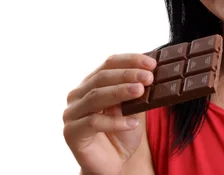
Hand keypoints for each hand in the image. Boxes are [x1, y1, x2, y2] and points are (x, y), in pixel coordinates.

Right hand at [62, 53, 156, 174]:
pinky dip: (115, 121)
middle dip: (127, 75)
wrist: (112, 164)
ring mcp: (72, 113)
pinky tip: (132, 123)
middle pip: (102, 77)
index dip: (130, 60)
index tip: (152, 63)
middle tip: (148, 77)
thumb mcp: (134, 109)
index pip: (109, 63)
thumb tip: (151, 74)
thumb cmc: (122, 133)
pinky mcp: (71, 132)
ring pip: (96, 96)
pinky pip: (92, 122)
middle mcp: (78, 95)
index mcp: (92, 83)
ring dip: (120, 92)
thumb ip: (137, 93)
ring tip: (141, 91)